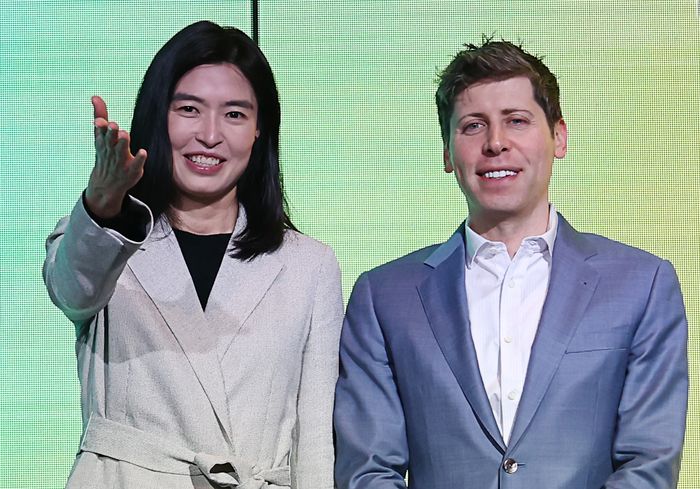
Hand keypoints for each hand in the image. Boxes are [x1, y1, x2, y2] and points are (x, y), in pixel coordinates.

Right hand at [85, 96, 146, 218]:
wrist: (106, 185)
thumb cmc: (105, 155)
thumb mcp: (101, 137)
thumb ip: (100, 116)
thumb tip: (95, 96)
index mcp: (103, 142)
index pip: (100, 133)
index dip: (101, 127)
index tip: (101, 121)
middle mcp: (111, 151)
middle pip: (110, 141)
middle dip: (112, 133)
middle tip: (114, 125)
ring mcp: (121, 162)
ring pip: (121, 151)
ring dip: (123, 143)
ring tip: (125, 134)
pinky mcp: (132, 170)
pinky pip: (136, 165)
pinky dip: (139, 159)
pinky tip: (143, 152)